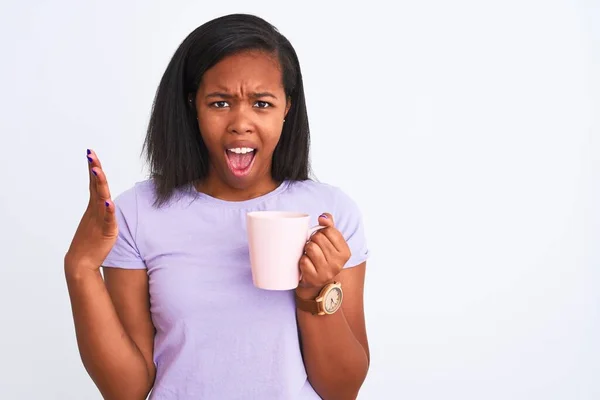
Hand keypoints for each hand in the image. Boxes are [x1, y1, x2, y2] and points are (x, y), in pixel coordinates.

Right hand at [64, 149, 117, 273]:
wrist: (82, 262)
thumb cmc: (90, 242)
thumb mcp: (99, 221)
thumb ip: (103, 210)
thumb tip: (107, 200)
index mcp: (95, 206)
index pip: (94, 183)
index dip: (93, 168)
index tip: (90, 153)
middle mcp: (96, 210)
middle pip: (96, 186)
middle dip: (94, 169)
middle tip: (90, 154)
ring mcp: (100, 219)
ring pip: (101, 198)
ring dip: (99, 184)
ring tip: (97, 170)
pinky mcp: (106, 230)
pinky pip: (108, 219)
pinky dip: (108, 210)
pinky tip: (108, 202)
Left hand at [297, 213, 350, 297]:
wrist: (316, 282)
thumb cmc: (323, 256)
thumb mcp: (330, 241)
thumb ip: (329, 225)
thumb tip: (323, 217)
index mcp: (345, 253)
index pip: (329, 230)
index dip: (321, 231)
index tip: (321, 238)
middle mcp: (338, 264)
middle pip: (318, 238)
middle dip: (313, 239)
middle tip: (314, 246)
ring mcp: (326, 272)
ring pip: (310, 247)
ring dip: (306, 248)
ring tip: (310, 254)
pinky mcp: (313, 279)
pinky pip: (303, 260)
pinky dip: (302, 260)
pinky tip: (306, 263)